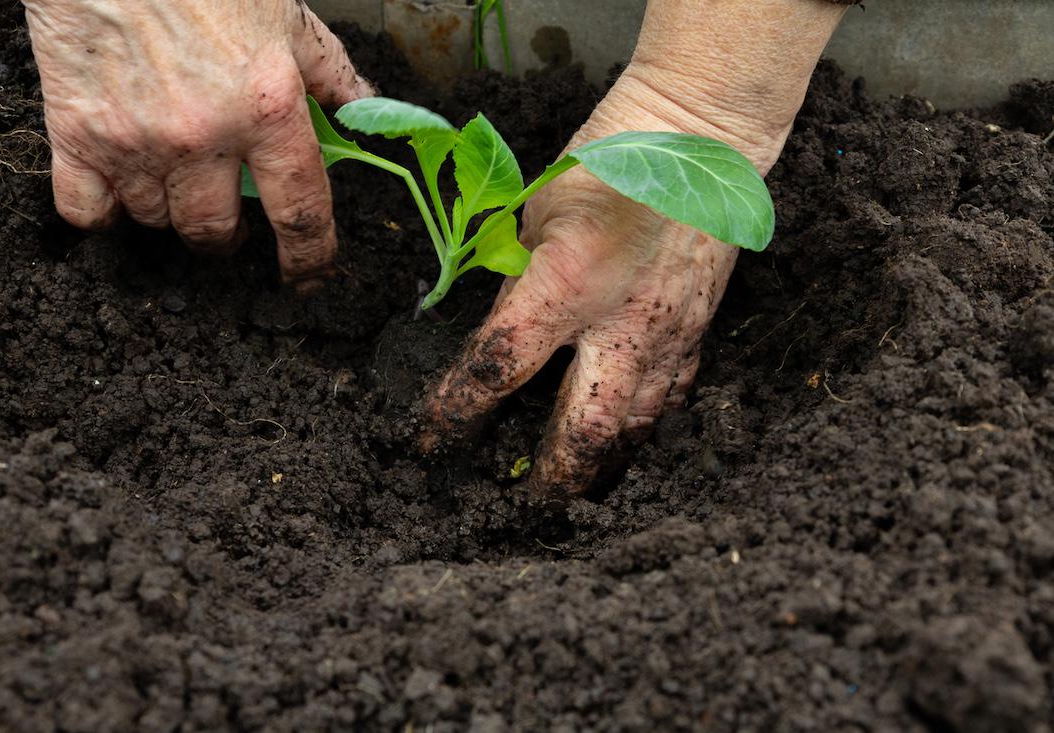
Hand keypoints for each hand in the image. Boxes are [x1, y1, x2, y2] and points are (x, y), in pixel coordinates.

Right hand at [23, 0, 372, 292]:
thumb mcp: (285, 16)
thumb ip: (329, 72)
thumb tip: (365, 107)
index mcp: (267, 109)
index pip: (301, 213)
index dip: (310, 258)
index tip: (310, 276)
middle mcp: (203, 136)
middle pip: (216, 232)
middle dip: (229, 236)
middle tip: (231, 216)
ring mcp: (137, 140)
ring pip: (158, 221)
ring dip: (172, 212)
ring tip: (177, 178)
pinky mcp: (76, 134)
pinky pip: (88, 211)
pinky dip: (107, 212)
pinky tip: (120, 188)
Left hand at [420, 0, 845, 499]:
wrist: (701, 140)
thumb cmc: (609, 160)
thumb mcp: (537, 210)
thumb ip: (517, 277)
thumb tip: (496, 325)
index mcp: (564, 285)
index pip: (495, 370)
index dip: (453, 415)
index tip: (428, 444)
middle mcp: (617, 326)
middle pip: (579, 437)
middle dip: (544, 483)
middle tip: (514, 509)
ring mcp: (664, 337)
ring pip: (631, 434)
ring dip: (596, 471)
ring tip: (568, 496)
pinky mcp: (695, 334)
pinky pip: (669, 403)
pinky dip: (640, 430)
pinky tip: (623, 442)